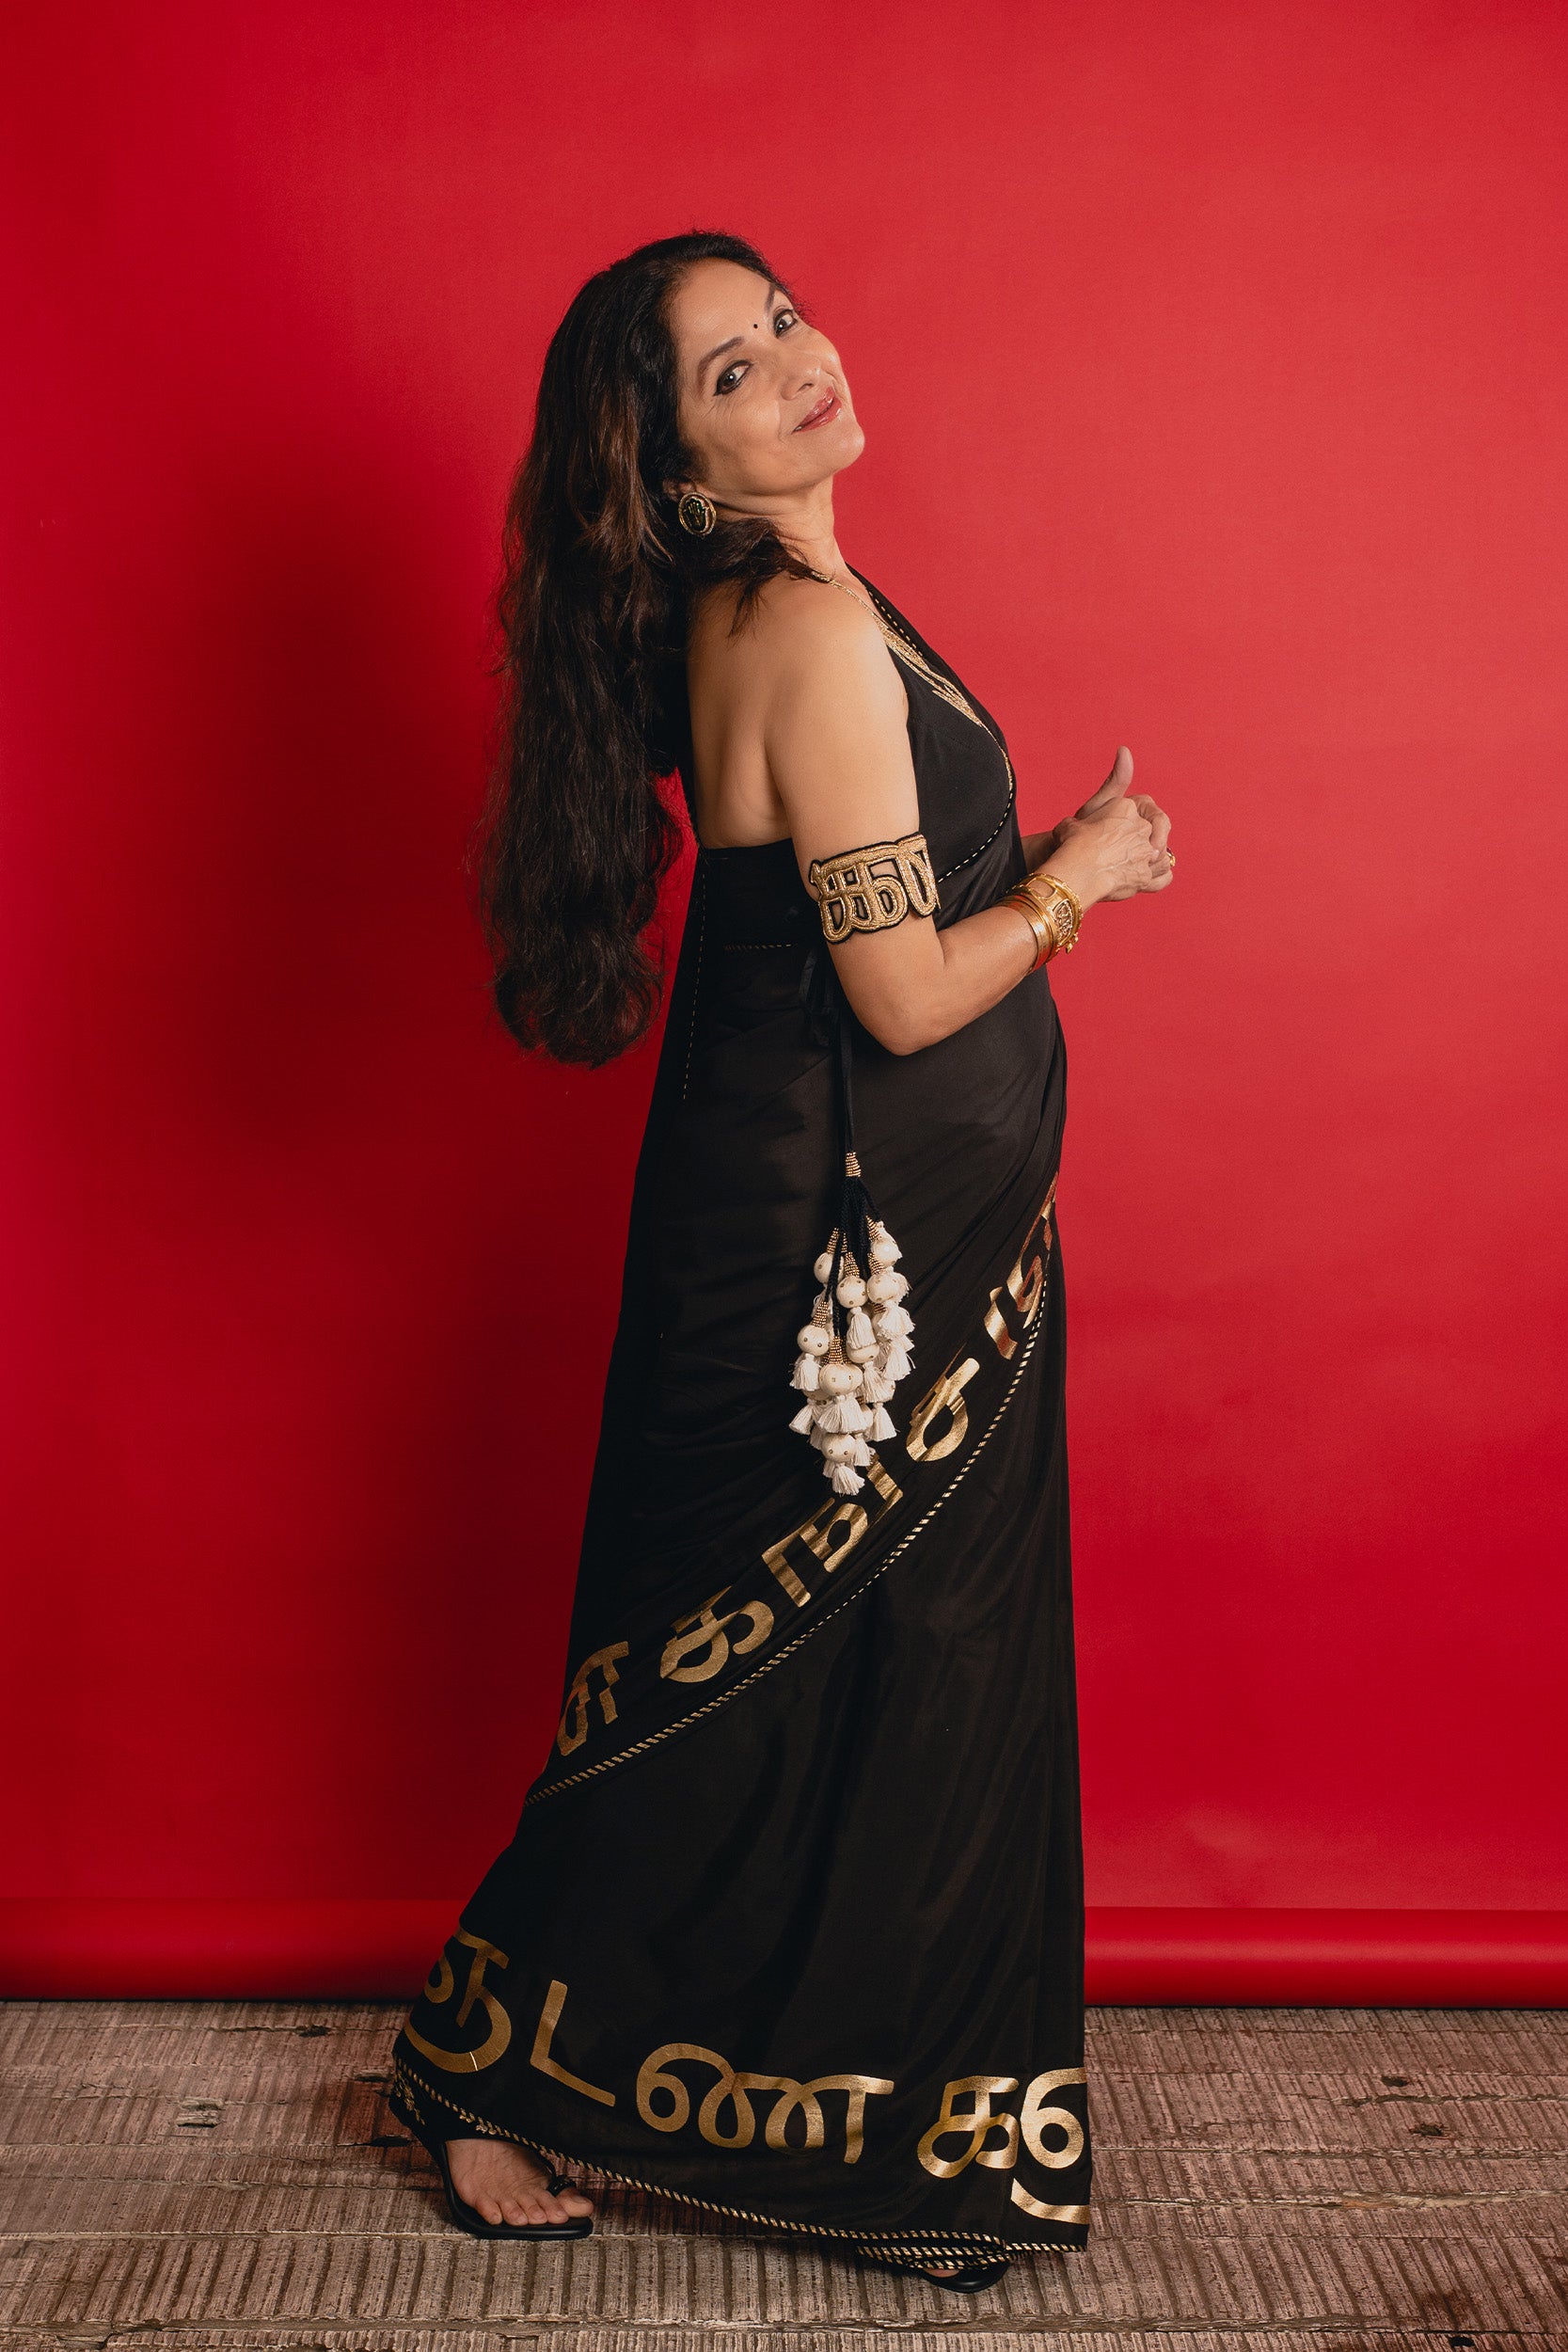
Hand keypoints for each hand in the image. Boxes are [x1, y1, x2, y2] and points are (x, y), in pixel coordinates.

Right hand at [1041, 748, 1171, 908]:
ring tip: (1130, 864)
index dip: (1130, 821)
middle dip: (1141, 841)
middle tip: (1118, 852)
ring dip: (1151, 859)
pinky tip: (1145, 877)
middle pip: (1154, 832)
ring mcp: (1147, 854)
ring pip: (1163, 855)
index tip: (1112, 833)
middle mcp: (1143, 829)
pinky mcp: (1147, 879)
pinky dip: (1158, 878)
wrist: (1068, 873)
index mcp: (1129, 808)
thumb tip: (1125, 749)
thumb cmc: (1071, 842)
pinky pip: (1164, 877)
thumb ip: (1115, 779)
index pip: (1143, 807)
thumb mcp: (1091, 806)